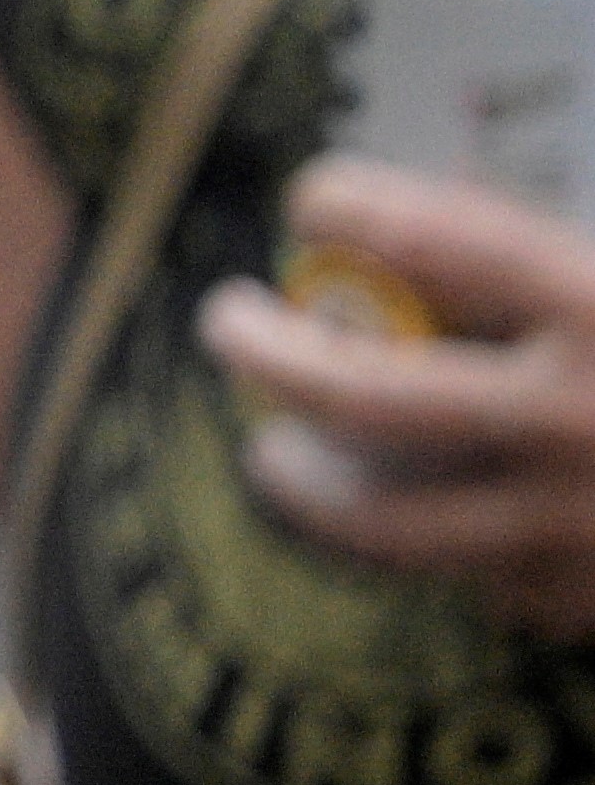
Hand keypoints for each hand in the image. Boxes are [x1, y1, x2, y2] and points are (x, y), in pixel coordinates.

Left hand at [214, 165, 594, 639]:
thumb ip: (552, 255)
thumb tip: (453, 212)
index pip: (430, 237)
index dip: (349, 206)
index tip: (316, 198)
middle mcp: (582, 422)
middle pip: (363, 395)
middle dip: (270, 353)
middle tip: (226, 320)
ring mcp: (584, 534)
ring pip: (391, 522)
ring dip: (312, 487)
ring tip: (277, 455)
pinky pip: (487, 586)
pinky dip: (445, 554)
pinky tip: (425, 524)